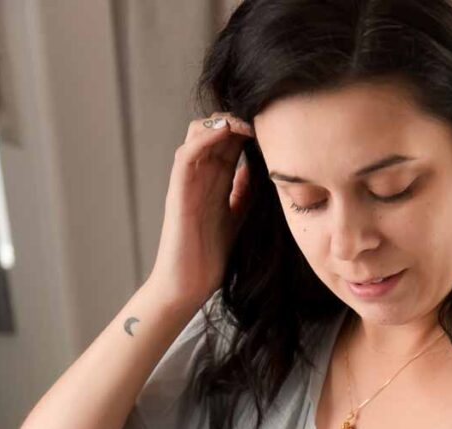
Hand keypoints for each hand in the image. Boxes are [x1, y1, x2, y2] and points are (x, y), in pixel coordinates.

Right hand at [147, 112, 254, 309]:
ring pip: (197, 133)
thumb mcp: (238, 217)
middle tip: (263, 120)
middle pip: (214, 130)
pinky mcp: (178, 192)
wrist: (189, 284)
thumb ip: (246, 192)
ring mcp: (187, 182)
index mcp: (214, 182)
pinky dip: (204, 138)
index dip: (249, 128)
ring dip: (221, 123)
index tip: (274, 126)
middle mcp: (200, 176)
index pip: (229, 142)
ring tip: (248, 125)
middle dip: (238, 120)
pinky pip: (186, 154)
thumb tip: (261, 167)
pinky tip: (227, 133)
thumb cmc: (210, 257)